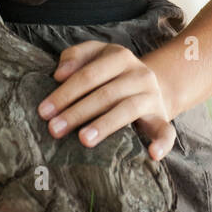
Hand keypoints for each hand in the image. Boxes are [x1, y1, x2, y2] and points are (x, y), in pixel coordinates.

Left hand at [37, 41, 176, 160]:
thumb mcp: (96, 56)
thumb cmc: (112, 74)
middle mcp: (139, 74)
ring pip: (128, 109)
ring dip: (104, 125)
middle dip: (77, 112)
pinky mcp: (162, 117)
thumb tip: (59, 73)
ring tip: (83, 140)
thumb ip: (76, 56)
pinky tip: (152, 155)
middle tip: (54, 129)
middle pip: (105, 93)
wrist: (151, 85)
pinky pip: (167, 131)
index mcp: (120, 56)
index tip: (44, 111)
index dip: (65, 92)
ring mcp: (152, 96)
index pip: (89, 75)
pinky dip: (162, 143)